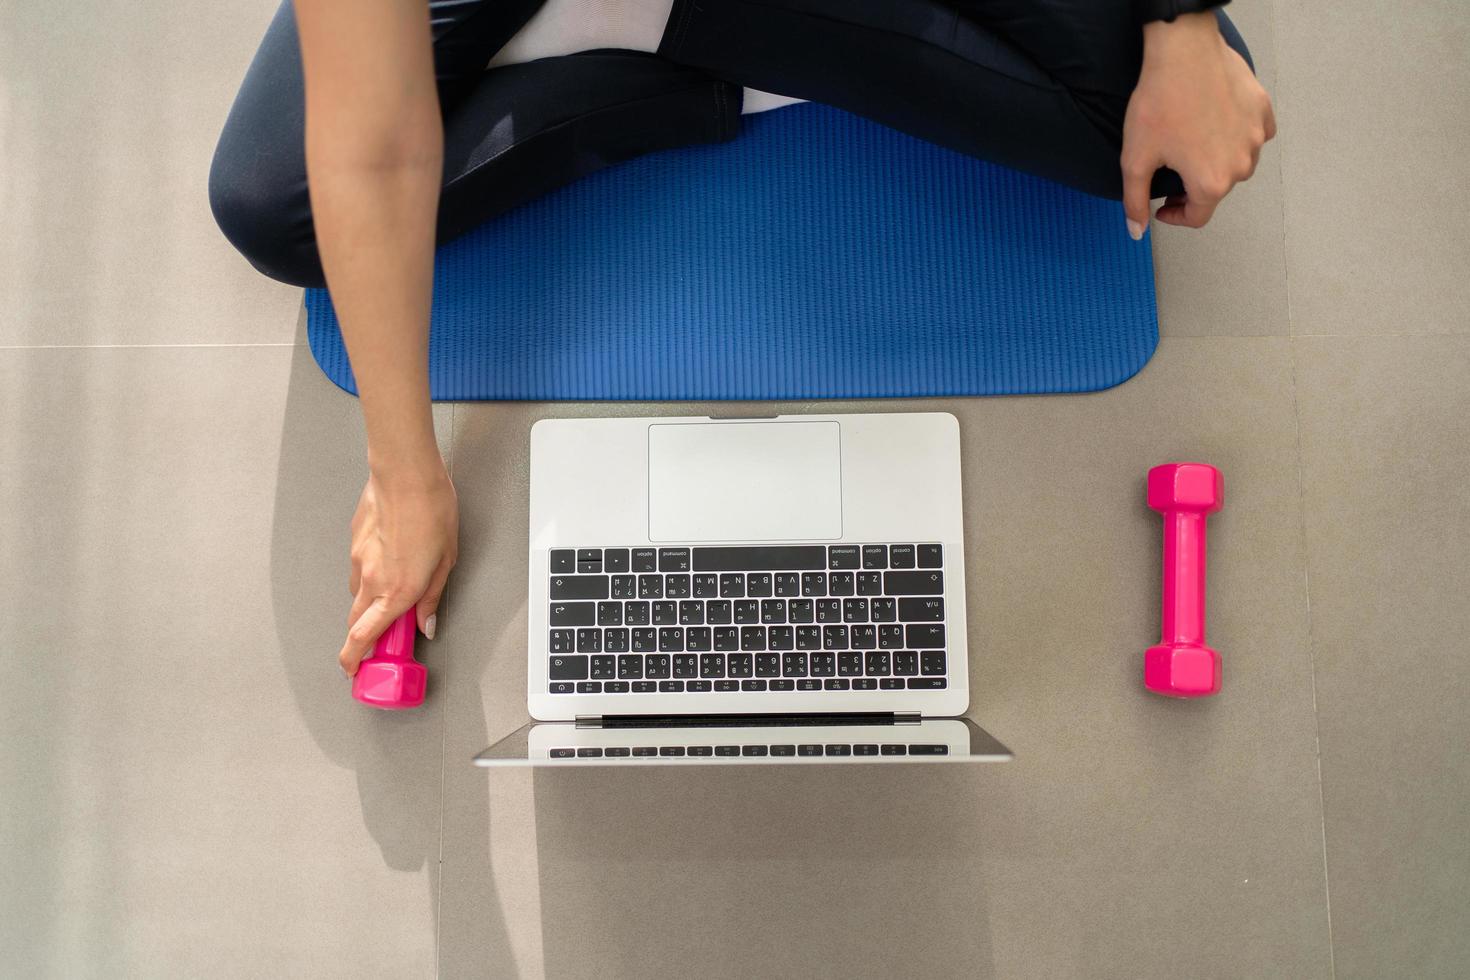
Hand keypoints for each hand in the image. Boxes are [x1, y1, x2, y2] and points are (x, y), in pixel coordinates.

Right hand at [340, 463, 458, 676]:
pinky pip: (359, 569)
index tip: (354, 670)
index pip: (363, 637)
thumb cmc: (432, 511)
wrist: (406, 473)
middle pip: (355, 622)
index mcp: (397, 591)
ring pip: (357, 595)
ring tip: (393, 591)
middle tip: (381, 638)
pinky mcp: (354, 542)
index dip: (353, 659)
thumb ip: (432, 597)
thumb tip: (426, 622)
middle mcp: (372, 580)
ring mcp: (358, 560)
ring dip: (369, 603)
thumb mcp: (446, 560)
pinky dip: (370, 575)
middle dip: (362, 637)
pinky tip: (390, 559)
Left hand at [1121, 12, 1276, 236]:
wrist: (1183, 52)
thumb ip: (1135, 201)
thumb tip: (1136, 231)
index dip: (1176, 216)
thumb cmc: (1159, 102)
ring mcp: (1257, 137)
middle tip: (1172, 170)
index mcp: (1212, 182)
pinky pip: (1254, 136)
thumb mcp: (1135, 159)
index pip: (1197, 217)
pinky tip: (1216, 124)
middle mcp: (1242, 164)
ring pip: (1238, 163)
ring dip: (1217, 162)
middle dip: (1194, 187)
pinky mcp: (1264, 112)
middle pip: (1217, 190)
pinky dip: (1238, 137)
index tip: (1163, 206)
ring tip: (1192, 145)